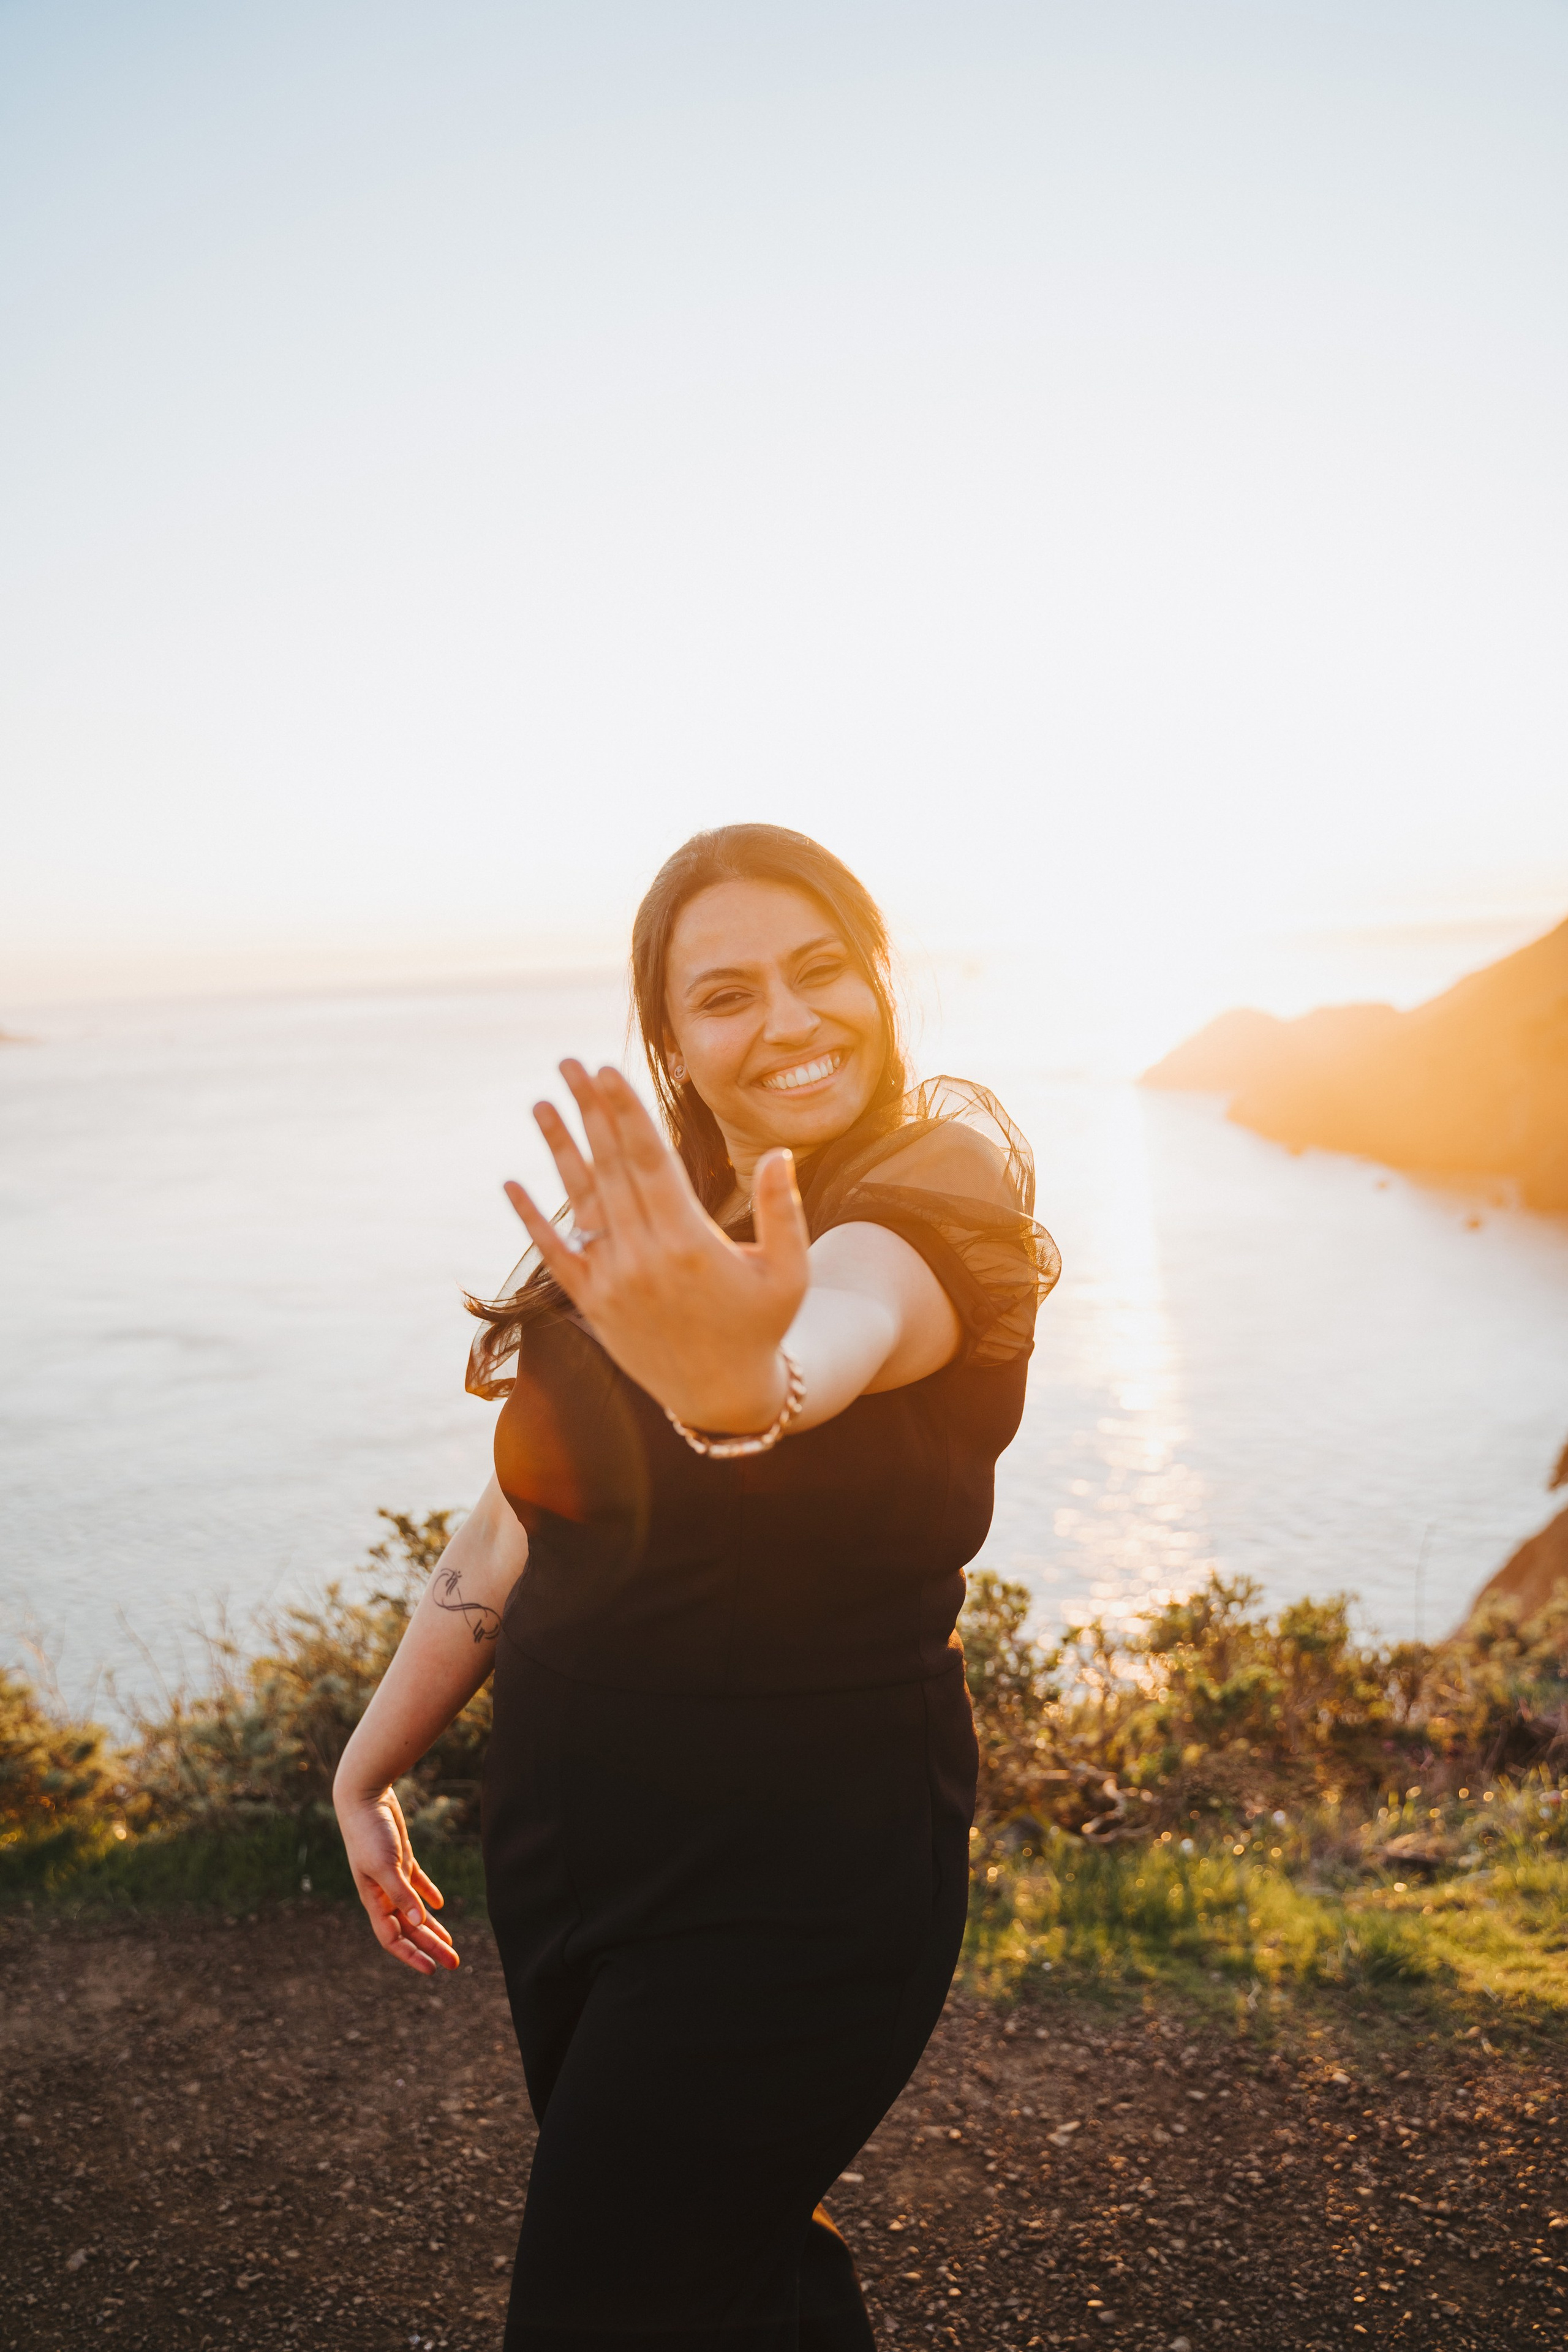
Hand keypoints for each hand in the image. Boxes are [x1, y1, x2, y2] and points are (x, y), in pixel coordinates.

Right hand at [335, 1783, 459, 1974]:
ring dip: (432, 1928)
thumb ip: (401, 1893)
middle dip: (430, 1947)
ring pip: (414, 1911)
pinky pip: (417, 1884)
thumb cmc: (369, 1831)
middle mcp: (382, 1892)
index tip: (433, 1970)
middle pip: (408, 1929)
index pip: (392, 1938)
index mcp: (373, 1899)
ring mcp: (392, 1876)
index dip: (411, 1956)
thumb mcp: (386, 1864)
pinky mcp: (402, 1858)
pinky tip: (441, 1906)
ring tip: (451, 1943)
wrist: (364, 1795)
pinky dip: (429, 1896)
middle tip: (455, 1963)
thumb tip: (418, 1923)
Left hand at [504, 1061, 809, 1431]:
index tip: (607, 1071)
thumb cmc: (762, 1326)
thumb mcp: (789, 1272)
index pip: (648, 1161)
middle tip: (570, 1063)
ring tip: (541, 1102)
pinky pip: (555, 1255)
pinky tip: (511, 1183)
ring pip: (580, 1201)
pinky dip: (531, 1221)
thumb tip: (779, 1153)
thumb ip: (781, 1211)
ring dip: (559, 1148)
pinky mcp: (593, 1304)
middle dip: (590, 1111)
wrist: (723, 1397)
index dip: (625, 1113)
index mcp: (690, 1243)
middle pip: (609, 1168)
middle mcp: (643, 1258)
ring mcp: (612, 1282)